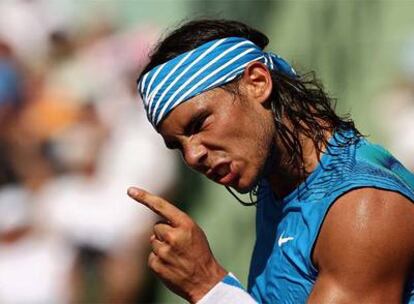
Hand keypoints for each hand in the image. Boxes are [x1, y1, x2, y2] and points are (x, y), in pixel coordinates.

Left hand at [127, 187, 226, 302]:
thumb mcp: (194, 232)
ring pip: (153, 242)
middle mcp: (173, 236)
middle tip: (178, 245)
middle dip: (164, 234)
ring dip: (161, 247)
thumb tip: (156, 226)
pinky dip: (158, 260)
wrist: (205, 280)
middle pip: (156, 227)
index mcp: (185, 224)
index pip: (161, 206)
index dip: (145, 197)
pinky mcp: (157, 265)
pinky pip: (151, 256)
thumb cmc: (199, 253)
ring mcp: (164, 251)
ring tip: (176, 256)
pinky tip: (171, 265)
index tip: (131, 190)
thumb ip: (176, 224)